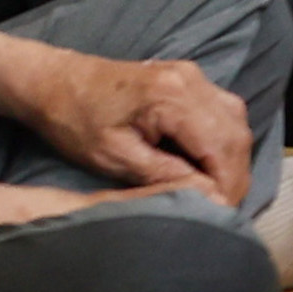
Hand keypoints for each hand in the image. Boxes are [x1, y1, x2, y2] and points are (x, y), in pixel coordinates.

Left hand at [0, 39, 252, 203]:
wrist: (55, 82)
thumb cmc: (74, 121)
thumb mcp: (113, 157)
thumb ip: (165, 175)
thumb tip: (211, 196)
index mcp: (171, 98)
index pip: (222, 148)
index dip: (228, 185)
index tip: (221, 214)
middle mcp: (192, 82)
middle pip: (237, 135)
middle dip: (234, 176)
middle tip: (222, 208)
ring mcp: (194, 77)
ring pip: (237, 124)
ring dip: (232, 160)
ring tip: (217, 190)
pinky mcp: (191, 80)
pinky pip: (224, 113)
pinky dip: (224, 143)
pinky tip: (209, 164)